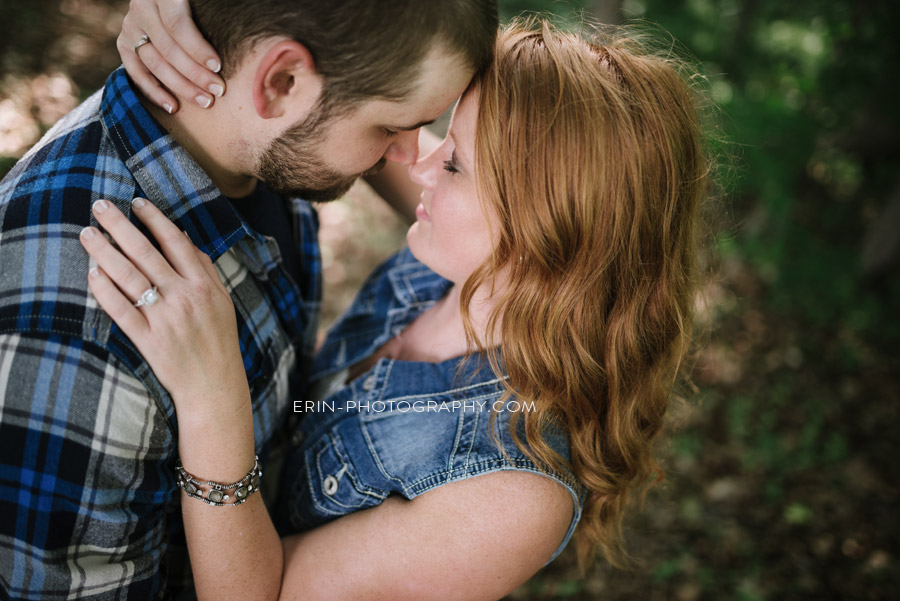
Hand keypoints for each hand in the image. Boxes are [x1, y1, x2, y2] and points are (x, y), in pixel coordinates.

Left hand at [79, 198, 249, 417]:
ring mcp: (165, 318)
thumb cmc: (218, 341)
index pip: (175, 242)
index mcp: (204, 285)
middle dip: (120, 226)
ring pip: (129, 277)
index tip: (135, 202)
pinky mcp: (148, 339)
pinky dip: (105, 290)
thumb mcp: (222, 301)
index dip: (154, 219)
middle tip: (100, 206)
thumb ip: (205, 269)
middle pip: (146, 253)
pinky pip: (121, 310)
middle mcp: (184, 297)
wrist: (214, 385)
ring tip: (87, 233)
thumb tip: (185, 238)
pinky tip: (93, 273)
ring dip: (104, 251)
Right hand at [117, 0, 225, 112]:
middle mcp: (141, 8)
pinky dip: (154, 92)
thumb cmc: (198, 5)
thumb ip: (209, 12)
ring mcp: (130, 26)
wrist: (168, 2)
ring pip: (154, 63)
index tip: (218, 66)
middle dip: (195, 73)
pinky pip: (136, 72)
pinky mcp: (125, 43)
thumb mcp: (203, 2)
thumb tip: (231, 35)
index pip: (177, 24)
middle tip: (218, 90)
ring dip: (181, 86)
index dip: (197, 47)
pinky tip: (173, 107)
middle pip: (167, 48)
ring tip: (205, 101)